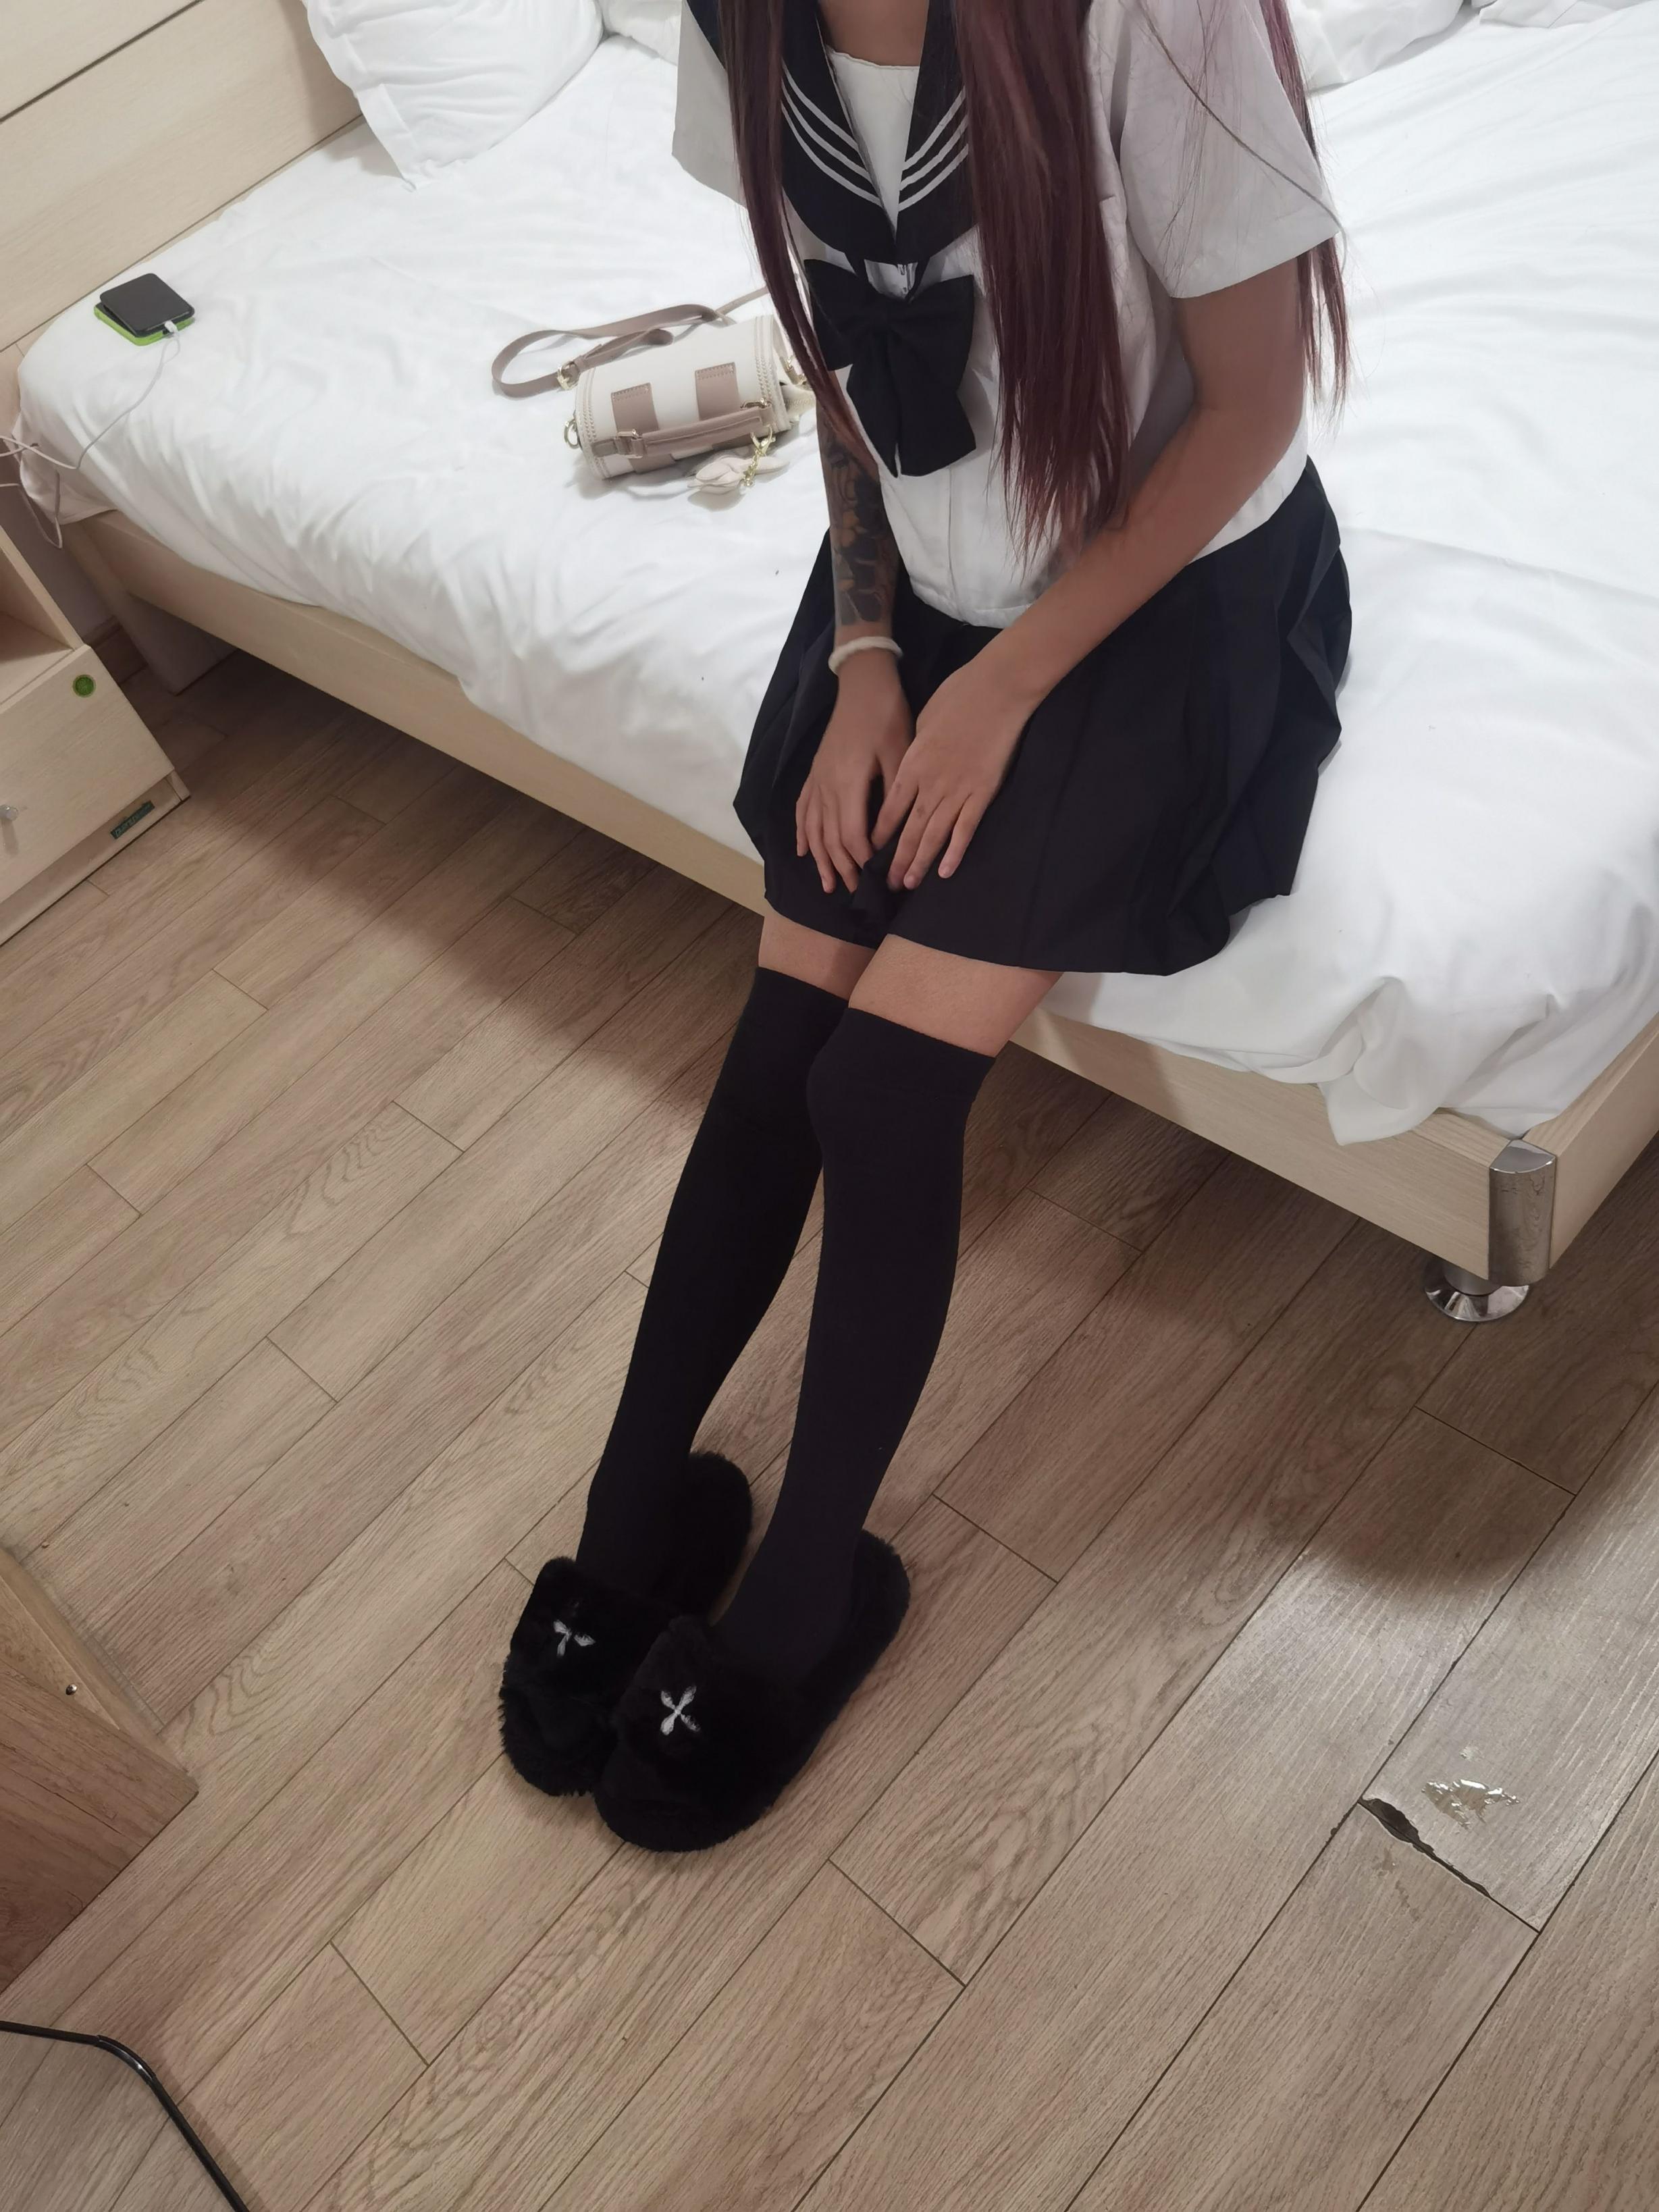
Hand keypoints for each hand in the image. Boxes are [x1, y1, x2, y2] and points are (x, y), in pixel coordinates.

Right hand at [796, 652, 912, 893]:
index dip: (863, 860)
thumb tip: (892, 835)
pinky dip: (802, 833)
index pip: (852, 834)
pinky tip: (802, 852)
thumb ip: (895, 796)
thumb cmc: (886, 716)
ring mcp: (817, 780)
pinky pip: (803, 810)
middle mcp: (827, 786)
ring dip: (821, 859)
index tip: (877, 877)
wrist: (862, 684)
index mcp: (849, 783)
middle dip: (844, 868)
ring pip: (814, 829)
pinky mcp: (814, 773)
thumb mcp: (900, 753)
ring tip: (830, 884)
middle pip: (830, 838)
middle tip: (858, 891)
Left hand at [872, 651, 1034, 888]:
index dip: (878, 835)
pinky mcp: (983, 792)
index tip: (869, 853)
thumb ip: (916, 749)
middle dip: (896, 860)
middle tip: (885, 884)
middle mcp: (930, 784)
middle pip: (908, 830)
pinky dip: (955, 852)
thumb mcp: (924, 720)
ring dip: (919, 863)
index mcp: (912, 765)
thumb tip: (913, 763)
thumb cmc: (959, 695)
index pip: (889, 810)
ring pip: (933, 836)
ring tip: (908, 884)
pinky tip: (945, 872)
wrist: (996, 688)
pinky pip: (966, 829)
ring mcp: (957, 791)